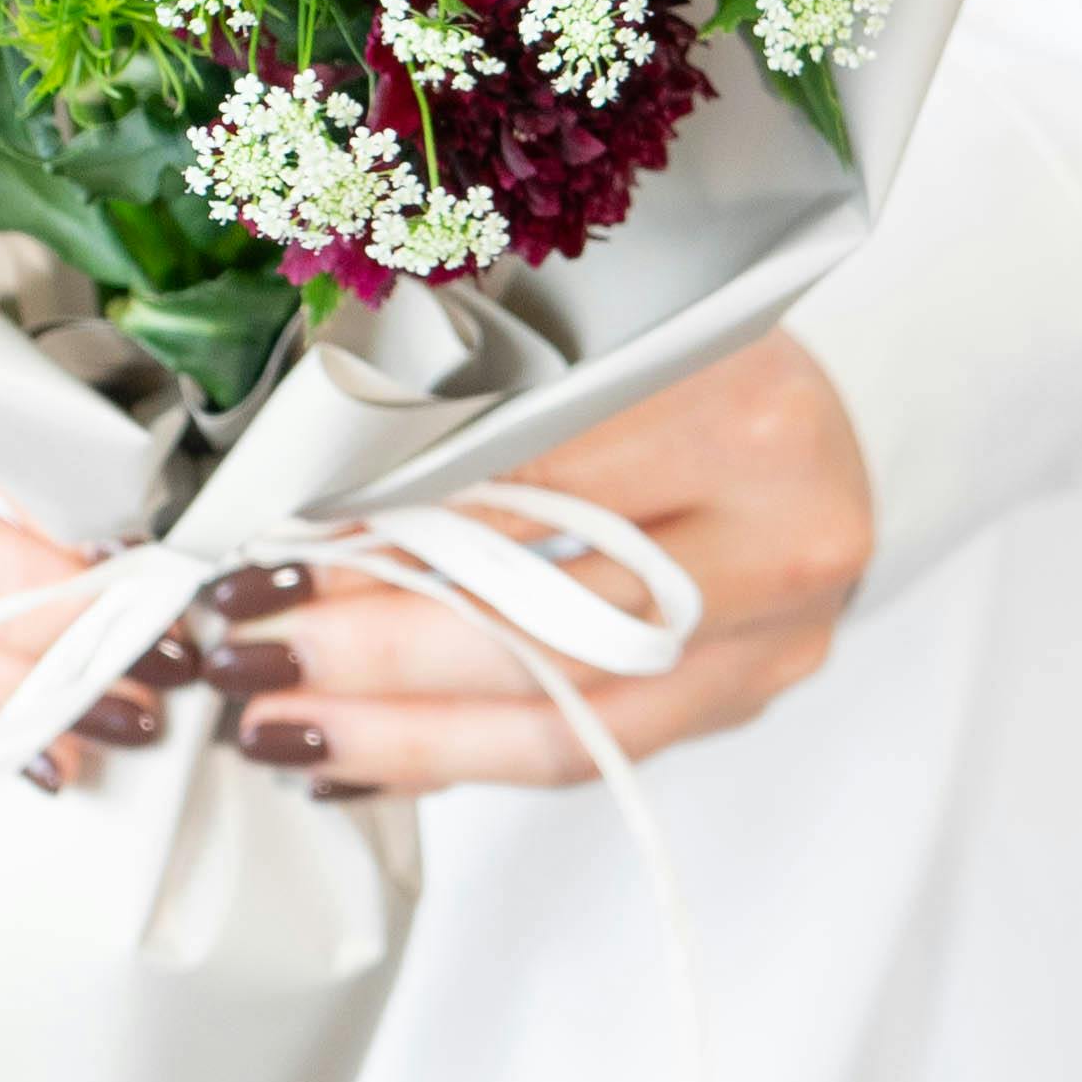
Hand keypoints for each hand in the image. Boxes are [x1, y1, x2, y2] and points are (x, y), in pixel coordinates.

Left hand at [206, 328, 871, 795]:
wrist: (836, 405)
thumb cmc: (688, 342)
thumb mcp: (590, 325)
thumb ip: (471, 392)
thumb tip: (302, 487)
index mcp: (741, 410)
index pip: (532, 489)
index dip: (390, 532)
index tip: (268, 552)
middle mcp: (779, 536)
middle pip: (548, 627)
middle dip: (373, 653)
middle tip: (245, 657)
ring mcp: (774, 637)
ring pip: (567, 722)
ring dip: (403, 737)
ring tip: (279, 729)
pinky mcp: (745, 697)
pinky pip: (589, 751)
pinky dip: (463, 756)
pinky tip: (362, 754)